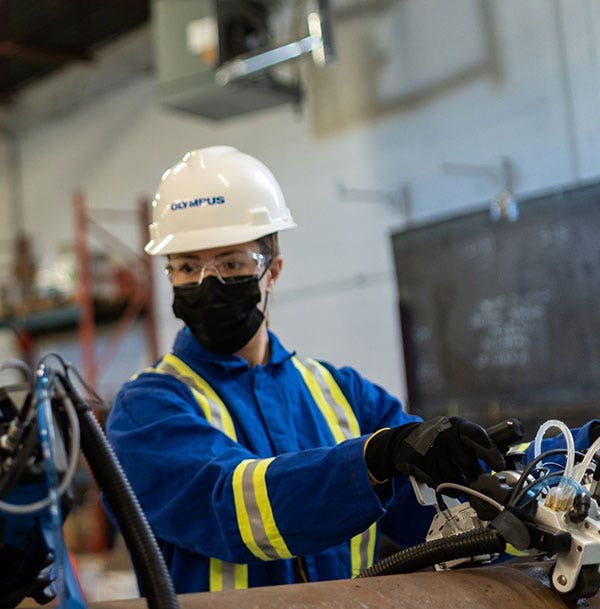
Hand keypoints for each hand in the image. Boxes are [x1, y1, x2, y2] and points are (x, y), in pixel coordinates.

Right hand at [365, 416, 504, 487]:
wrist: (405, 441)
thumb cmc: (441, 440)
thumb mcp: (457, 434)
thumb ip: (477, 444)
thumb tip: (505, 459)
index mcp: (457, 425)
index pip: (476, 435)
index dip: (489, 451)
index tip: (499, 466)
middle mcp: (443, 434)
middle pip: (467, 464)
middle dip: (474, 475)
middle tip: (476, 477)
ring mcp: (430, 448)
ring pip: (454, 478)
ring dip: (460, 485)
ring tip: (458, 479)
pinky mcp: (420, 462)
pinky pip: (441, 484)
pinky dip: (446, 487)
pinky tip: (444, 480)